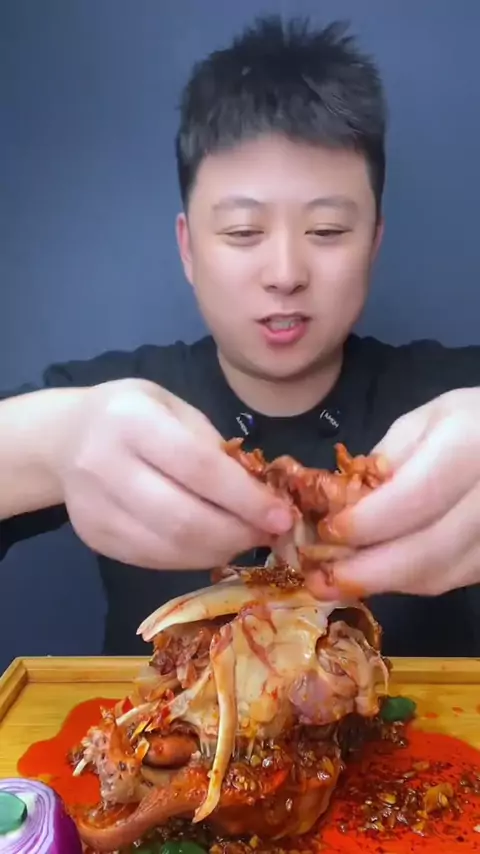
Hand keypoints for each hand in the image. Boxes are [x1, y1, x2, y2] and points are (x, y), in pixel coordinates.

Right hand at [53, 379, 291, 569]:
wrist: (65, 437)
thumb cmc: (133, 414)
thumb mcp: (175, 409)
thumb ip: (214, 448)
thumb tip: (261, 496)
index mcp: (131, 421)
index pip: (198, 468)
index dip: (246, 499)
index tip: (283, 516)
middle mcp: (105, 465)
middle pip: (183, 519)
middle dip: (238, 533)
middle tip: (270, 533)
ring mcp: (95, 508)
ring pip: (169, 548)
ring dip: (219, 550)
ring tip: (246, 538)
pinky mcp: (94, 538)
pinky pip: (153, 559)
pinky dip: (192, 558)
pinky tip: (213, 544)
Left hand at [305, 388, 479, 598]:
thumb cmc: (473, 421)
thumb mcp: (427, 420)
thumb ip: (388, 459)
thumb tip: (347, 502)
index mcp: (469, 448)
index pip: (414, 498)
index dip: (366, 522)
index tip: (327, 530)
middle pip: (428, 551)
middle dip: (367, 571)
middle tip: (322, 577)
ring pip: (440, 575)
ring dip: (384, 583)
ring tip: (340, 581)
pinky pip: (452, 579)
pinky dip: (410, 581)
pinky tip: (380, 573)